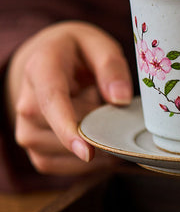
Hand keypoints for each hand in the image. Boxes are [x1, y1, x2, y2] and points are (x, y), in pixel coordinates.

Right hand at [5, 22, 132, 175]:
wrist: (51, 59)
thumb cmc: (78, 52)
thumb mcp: (99, 45)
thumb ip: (112, 67)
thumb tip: (120, 99)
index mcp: (41, 69)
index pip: (51, 102)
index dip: (68, 129)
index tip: (87, 152)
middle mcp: (26, 102)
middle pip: (66, 130)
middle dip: (97, 125)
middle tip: (109, 104)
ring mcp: (27, 129)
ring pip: (65, 152)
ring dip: (93, 142)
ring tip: (96, 114)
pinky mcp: (35, 149)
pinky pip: (63, 166)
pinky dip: (87, 160)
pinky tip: (95, 138)